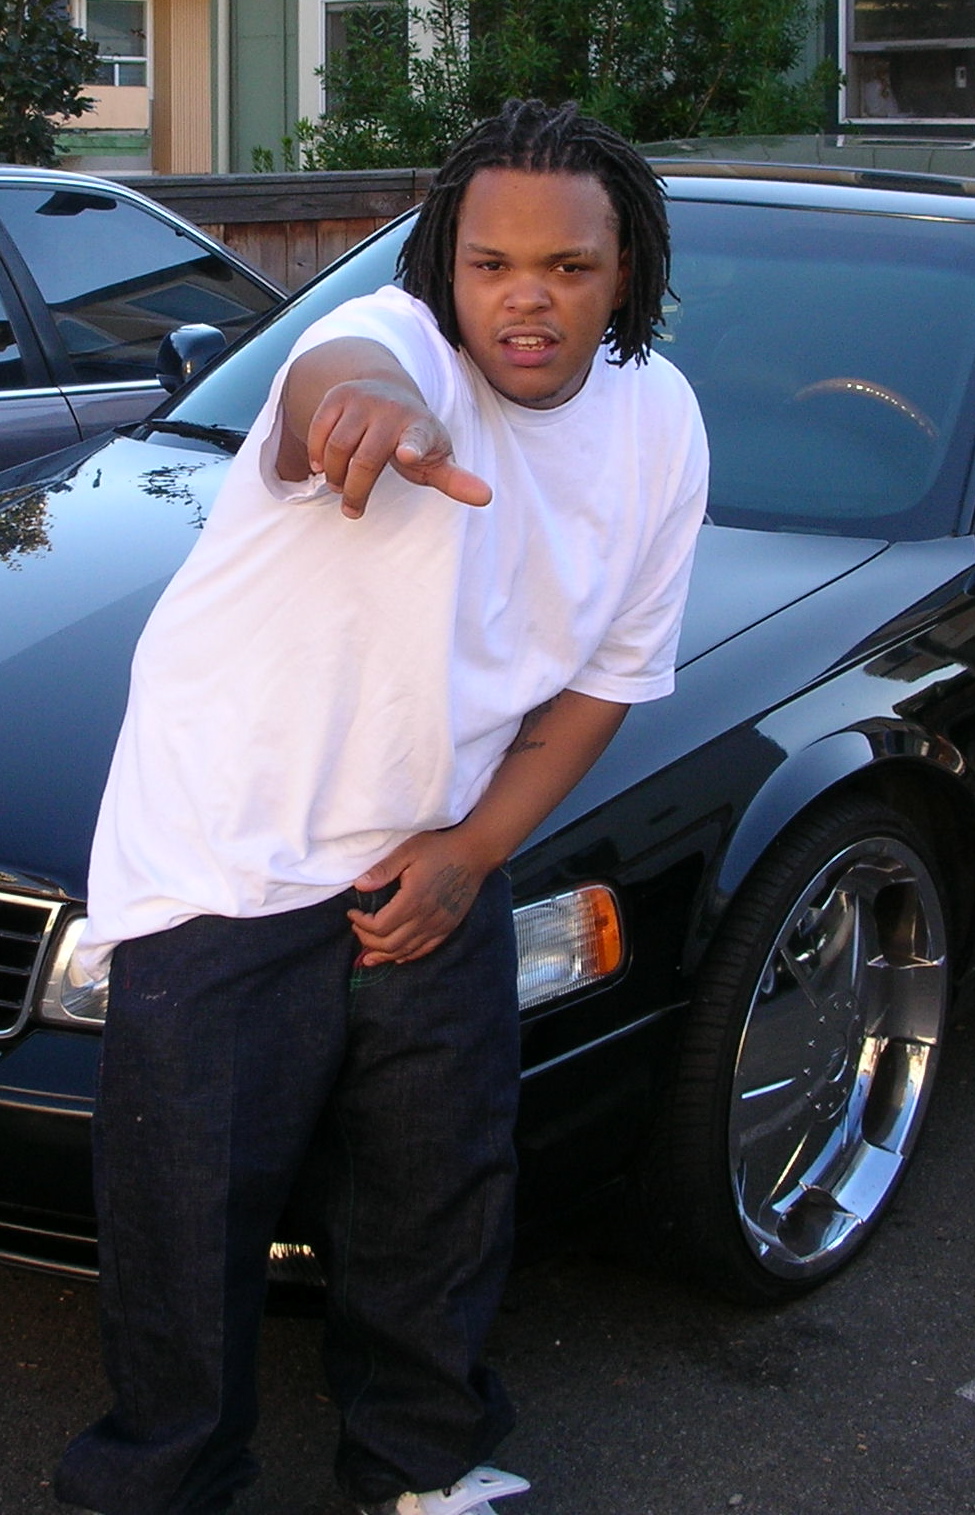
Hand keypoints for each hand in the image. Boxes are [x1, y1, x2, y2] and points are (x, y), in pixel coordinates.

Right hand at [308, 380, 491, 518]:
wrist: (388, 390)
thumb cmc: (415, 438)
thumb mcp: (437, 458)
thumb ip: (455, 480)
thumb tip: (486, 497)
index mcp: (421, 429)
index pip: (418, 439)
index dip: (412, 448)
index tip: (407, 456)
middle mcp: (391, 410)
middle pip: (364, 460)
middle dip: (355, 491)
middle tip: (352, 510)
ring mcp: (363, 400)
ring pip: (337, 447)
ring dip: (334, 475)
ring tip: (339, 486)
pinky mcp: (338, 396)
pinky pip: (319, 431)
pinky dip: (317, 454)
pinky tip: (323, 466)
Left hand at [348, 830, 487, 964]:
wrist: (474, 853)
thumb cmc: (439, 848)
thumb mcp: (407, 852)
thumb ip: (383, 870)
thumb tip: (359, 885)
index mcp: (412, 900)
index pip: (379, 926)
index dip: (361, 924)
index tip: (352, 914)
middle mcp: (425, 918)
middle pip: (390, 944)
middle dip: (368, 941)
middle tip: (357, 929)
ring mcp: (439, 926)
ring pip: (406, 951)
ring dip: (384, 954)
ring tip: (369, 954)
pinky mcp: (448, 927)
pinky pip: (425, 950)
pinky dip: (407, 955)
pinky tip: (397, 956)